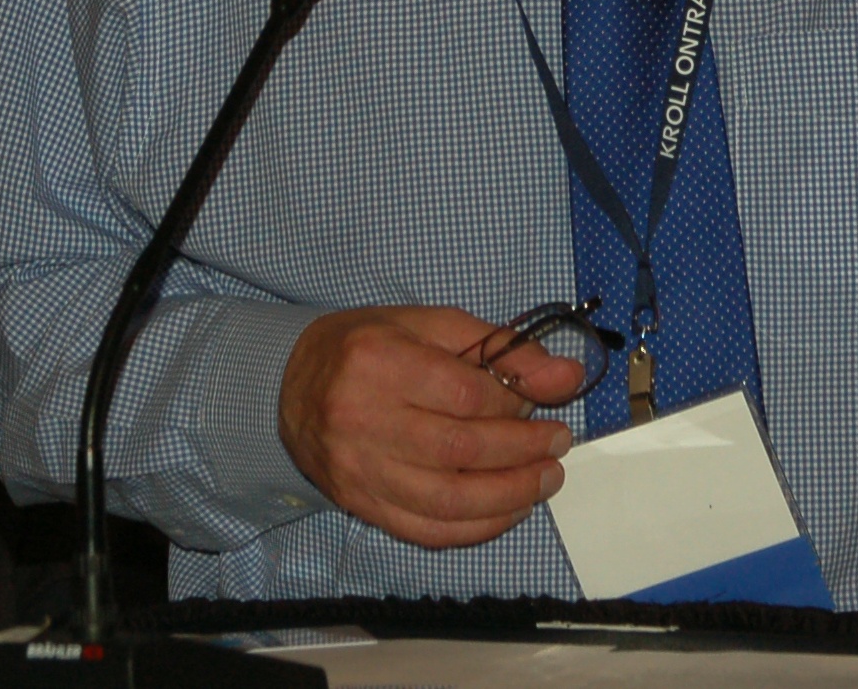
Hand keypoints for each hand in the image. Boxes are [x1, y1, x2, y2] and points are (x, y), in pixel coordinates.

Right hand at [278, 304, 576, 547]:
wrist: (288, 385)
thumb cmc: (367, 346)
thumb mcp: (431, 325)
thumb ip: (501, 348)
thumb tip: (569, 376)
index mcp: (380, 361)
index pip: (467, 394)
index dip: (515, 404)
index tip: (541, 404)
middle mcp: (363, 418)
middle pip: (461, 450)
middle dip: (523, 453)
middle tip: (557, 444)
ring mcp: (358, 469)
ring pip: (448, 500)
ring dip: (510, 497)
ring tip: (544, 481)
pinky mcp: (359, 505)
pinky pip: (426, 531)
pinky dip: (476, 528)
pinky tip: (507, 510)